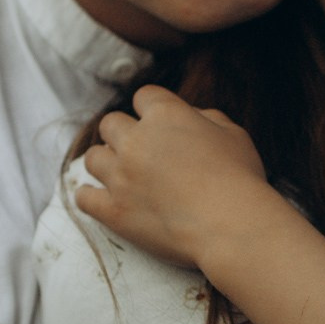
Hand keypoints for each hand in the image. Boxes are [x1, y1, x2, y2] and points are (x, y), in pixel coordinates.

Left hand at [77, 85, 268, 269]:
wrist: (232, 227)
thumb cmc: (240, 180)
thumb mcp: (234, 134)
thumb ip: (206, 117)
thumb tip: (191, 115)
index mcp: (165, 115)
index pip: (144, 97)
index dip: (153, 110)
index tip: (161, 125)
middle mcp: (136, 141)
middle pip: (110, 124)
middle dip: (123, 135)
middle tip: (141, 153)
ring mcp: (120, 176)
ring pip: (93, 158)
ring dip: (107, 163)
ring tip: (123, 176)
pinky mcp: (113, 210)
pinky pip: (84, 197)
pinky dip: (91, 196)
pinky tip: (105, 199)